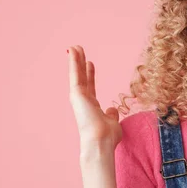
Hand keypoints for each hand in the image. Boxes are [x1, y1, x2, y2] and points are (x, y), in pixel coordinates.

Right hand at [68, 45, 122, 159]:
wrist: (101, 140)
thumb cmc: (108, 136)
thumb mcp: (113, 122)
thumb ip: (112, 114)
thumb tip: (112, 109)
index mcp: (92, 106)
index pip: (91, 86)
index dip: (90, 75)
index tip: (90, 64)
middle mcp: (83, 101)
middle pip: (82, 77)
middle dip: (80, 64)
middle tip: (79, 50)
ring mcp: (78, 97)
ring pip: (76, 74)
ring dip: (75, 60)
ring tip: (75, 46)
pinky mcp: (76, 94)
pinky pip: (74, 74)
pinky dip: (73, 62)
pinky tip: (73, 51)